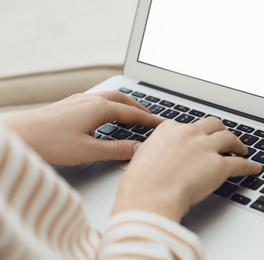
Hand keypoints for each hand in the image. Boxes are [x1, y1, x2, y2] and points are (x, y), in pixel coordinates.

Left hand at [4, 90, 162, 165]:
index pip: (132, 114)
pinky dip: (110, 106)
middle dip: (139, 108)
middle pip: (123, 99)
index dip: (149, 120)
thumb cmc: (48, 143)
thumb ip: (117, 149)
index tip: (162, 124)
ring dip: (124, 105)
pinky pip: (97, 100)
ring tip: (132, 114)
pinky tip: (105, 115)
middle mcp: (89, 100)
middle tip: (151, 117)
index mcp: (98, 108)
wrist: (16, 136)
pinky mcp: (68, 105)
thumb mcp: (89, 150)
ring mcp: (77, 100)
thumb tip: (140, 149)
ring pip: (109, 97)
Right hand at [112, 117, 261, 221]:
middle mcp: (189, 134)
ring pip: (229, 138)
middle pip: (213, 124)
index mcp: (169, 129)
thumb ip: (156, 149)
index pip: (189, 125)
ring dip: (237, 144)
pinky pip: (240, 163)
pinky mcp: (219, 165)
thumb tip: (158, 152)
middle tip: (225, 138)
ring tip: (241, 150)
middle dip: (221, 130)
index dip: (198, 132)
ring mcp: (205, 148)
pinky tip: (254, 168)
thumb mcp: (142, 156)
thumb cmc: (141, 183)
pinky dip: (249, 165)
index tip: (201, 137)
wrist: (149, 196)